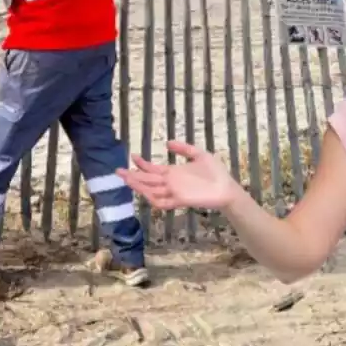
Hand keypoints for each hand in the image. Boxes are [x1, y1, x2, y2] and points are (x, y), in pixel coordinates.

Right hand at [116, 140, 239, 210]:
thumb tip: (167, 143)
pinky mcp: (181, 200)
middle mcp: (171, 183)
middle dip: (133, 176)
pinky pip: (163, 202)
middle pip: (147, 180)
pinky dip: (153, 198)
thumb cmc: (215, 173)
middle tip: (118, 170)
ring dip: (139, 186)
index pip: (153, 169)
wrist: (227, 188)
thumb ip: (183, 149)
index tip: (132, 156)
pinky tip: (145, 192)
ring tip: (127, 178)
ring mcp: (174, 192)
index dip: (142, 164)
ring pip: (151, 191)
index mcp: (173, 173)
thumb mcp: (199, 154)